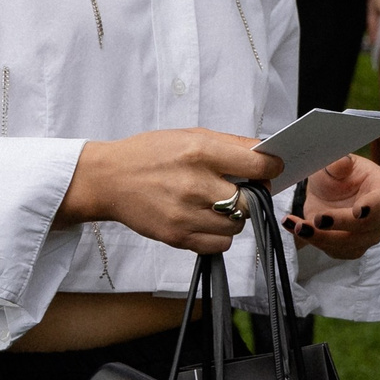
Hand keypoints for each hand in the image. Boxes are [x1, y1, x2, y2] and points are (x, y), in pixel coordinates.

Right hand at [60, 127, 284, 253]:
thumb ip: (232, 145)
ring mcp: (185, 214)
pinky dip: (219, 235)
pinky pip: (220, 245)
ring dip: (234, 217)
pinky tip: (205, 220)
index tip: (270, 170)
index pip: (258, 166)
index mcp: (200, 151)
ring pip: (237, 226)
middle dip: (251, 196)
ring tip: (215, 204)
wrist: (107, 179)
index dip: (271, 169)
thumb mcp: (191, 135)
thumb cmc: (151, 154)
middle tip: (239, 190)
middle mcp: (195, 184)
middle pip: (250, 202)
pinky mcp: (177, 236)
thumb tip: (268, 156)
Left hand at [285, 154, 379, 258]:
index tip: (357, 211)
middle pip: (367, 226)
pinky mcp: (353, 248)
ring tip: (299, 225)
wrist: (326, 193)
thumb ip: (338, 164)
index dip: (372, 206)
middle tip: (318, 218)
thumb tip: (343, 162)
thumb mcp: (333, 165)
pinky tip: (296, 227)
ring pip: (350, 243)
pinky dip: (314, 241)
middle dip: (341, 223)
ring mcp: (369, 234)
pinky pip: (336, 250)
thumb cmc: (336, 176)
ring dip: (322, 237)